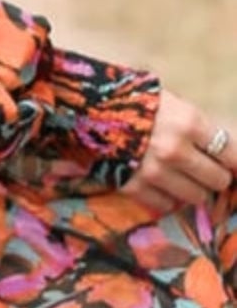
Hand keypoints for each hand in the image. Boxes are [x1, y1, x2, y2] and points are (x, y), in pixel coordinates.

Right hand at [122, 87, 233, 214]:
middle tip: (205, 170)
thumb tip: (224, 153)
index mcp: (189, 123)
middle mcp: (175, 150)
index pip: (231, 153)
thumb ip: (199, 128)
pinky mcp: (134, 187)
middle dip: (216, 176)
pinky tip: (162, 184)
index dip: (234, 162)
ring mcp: (155, 172)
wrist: (86, 109)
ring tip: (183, 177)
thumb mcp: (173, 103)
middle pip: (217, 180)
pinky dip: (168, 197)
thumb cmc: (134, 102)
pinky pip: (166, 205)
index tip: (230, 164)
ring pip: (196, 196)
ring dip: (194, 189)